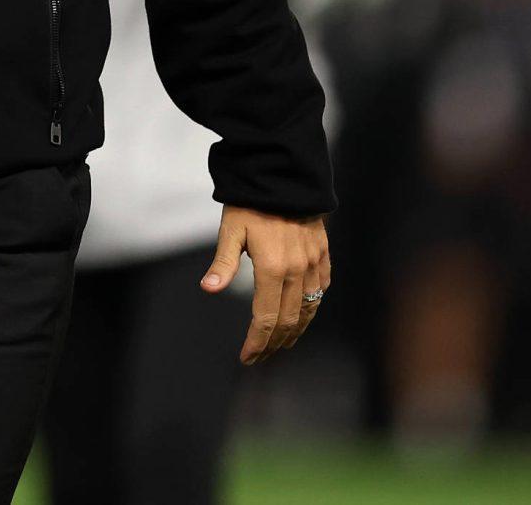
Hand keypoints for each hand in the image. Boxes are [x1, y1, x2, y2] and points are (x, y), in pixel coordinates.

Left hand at [202, 204, 329, 364]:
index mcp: (272, 268)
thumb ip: (223, 262)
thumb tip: (208, 288)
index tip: (247, 357)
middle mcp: (296, 270)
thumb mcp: (231, 229)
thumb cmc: (251, 201)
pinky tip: (303, 315)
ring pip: (308, 309)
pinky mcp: (322, 254)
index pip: (265, 318)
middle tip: (260, 356)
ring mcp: (313, 263)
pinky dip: (312, 307)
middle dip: (273, 343)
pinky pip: (320, 289)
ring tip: (281, 345)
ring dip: (295, 331)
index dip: (257, 342)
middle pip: (288, 320)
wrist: (284, 174)